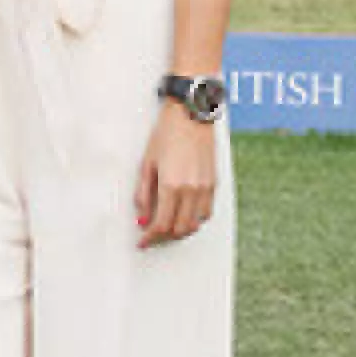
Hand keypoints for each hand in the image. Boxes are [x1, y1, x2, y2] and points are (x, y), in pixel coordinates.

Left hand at [134, 104, 216, 248]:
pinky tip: (185, 213)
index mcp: (171, 186)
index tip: (143, 241)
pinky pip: (207, 212)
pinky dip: (195, 218)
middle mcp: (191, 190)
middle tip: (153, 234)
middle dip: (164, 236)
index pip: (161, 224)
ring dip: (181, 229)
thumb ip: (143, 194)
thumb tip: (141, 217)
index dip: (150, 237)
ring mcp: (205, 188)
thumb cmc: (166, 134)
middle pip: (179, 229)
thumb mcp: (147, 164)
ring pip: (195, 224)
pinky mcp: (214, 183)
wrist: (191, 115)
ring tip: (168, 225)